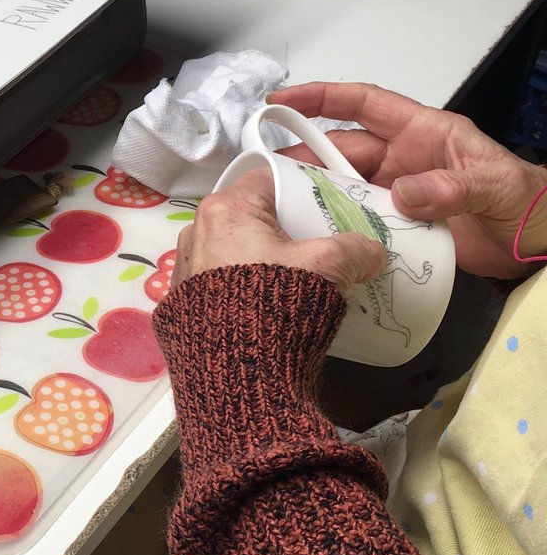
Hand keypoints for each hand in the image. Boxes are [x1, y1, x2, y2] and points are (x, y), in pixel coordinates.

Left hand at [175, 169, 386, 293]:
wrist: (236, 375)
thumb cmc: (276, 306)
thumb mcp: (327, 268)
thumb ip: (355, 249)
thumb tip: (370, 252)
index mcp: (226, 209)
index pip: (268, 180)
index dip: (301, 187)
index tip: (324, 201)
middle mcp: (196, 232)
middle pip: (252, 217)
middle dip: (286, 229)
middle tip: (318, 245)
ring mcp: (185, 269)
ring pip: (236, 251)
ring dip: (266, 260)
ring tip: (298, 280)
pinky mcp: (183, 303)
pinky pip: (222, 282)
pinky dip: (246, 287)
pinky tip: (271, 306)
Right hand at [271, 82, 546, 277]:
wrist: (540, 244)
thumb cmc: (527, 202)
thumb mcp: (494, 185)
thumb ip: (449, 187)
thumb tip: (402, 193)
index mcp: (423, 131)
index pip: (363, 104)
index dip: (321, 97)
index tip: (282, 101)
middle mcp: (403, 157)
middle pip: (342, 149)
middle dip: (305, 154)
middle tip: (268, 170)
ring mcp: (398, 191)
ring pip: (344, 185)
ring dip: (315, 191)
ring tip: (280, 201)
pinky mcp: (398, 223)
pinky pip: (357, 217)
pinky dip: (335, 223)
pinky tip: (314, 232)